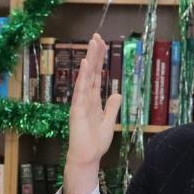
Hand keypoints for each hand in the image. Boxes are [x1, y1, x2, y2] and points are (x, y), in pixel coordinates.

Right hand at [62, 33, 121, 193]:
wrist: (87, 158)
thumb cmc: (95, 143)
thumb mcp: (108, 123)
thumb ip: (112, 108)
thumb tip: (116, 94)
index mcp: (92, 101)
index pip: (96, 76)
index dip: (98, 61)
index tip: (101, 45)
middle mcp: (85, 99)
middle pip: (90, 72)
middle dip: (94, 54)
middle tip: (97, 36)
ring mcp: (80, 103)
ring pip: (85, 77)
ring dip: (89, 61)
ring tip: (93, 44)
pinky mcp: (77, 110)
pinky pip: (80, 91)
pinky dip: (82, 77)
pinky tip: (84, 65)